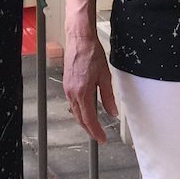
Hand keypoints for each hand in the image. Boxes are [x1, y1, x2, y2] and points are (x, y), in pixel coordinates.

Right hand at [62, 27, 117, 144]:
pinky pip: (72, 103)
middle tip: (98, 136)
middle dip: (89, 129)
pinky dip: (79, 110)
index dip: (95, 131)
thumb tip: (112, 111)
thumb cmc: (92, 53)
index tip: (102, 138)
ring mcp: (68, 89)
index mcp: (82, 92)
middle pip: (80, 118)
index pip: (89, 119)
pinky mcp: (67, 84)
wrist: (79, 39)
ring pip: (75, 111)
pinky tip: (85, 110)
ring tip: (93, 126)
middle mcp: (72, 93)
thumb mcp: (105, 76)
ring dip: (83, 121)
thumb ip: (108, 96)